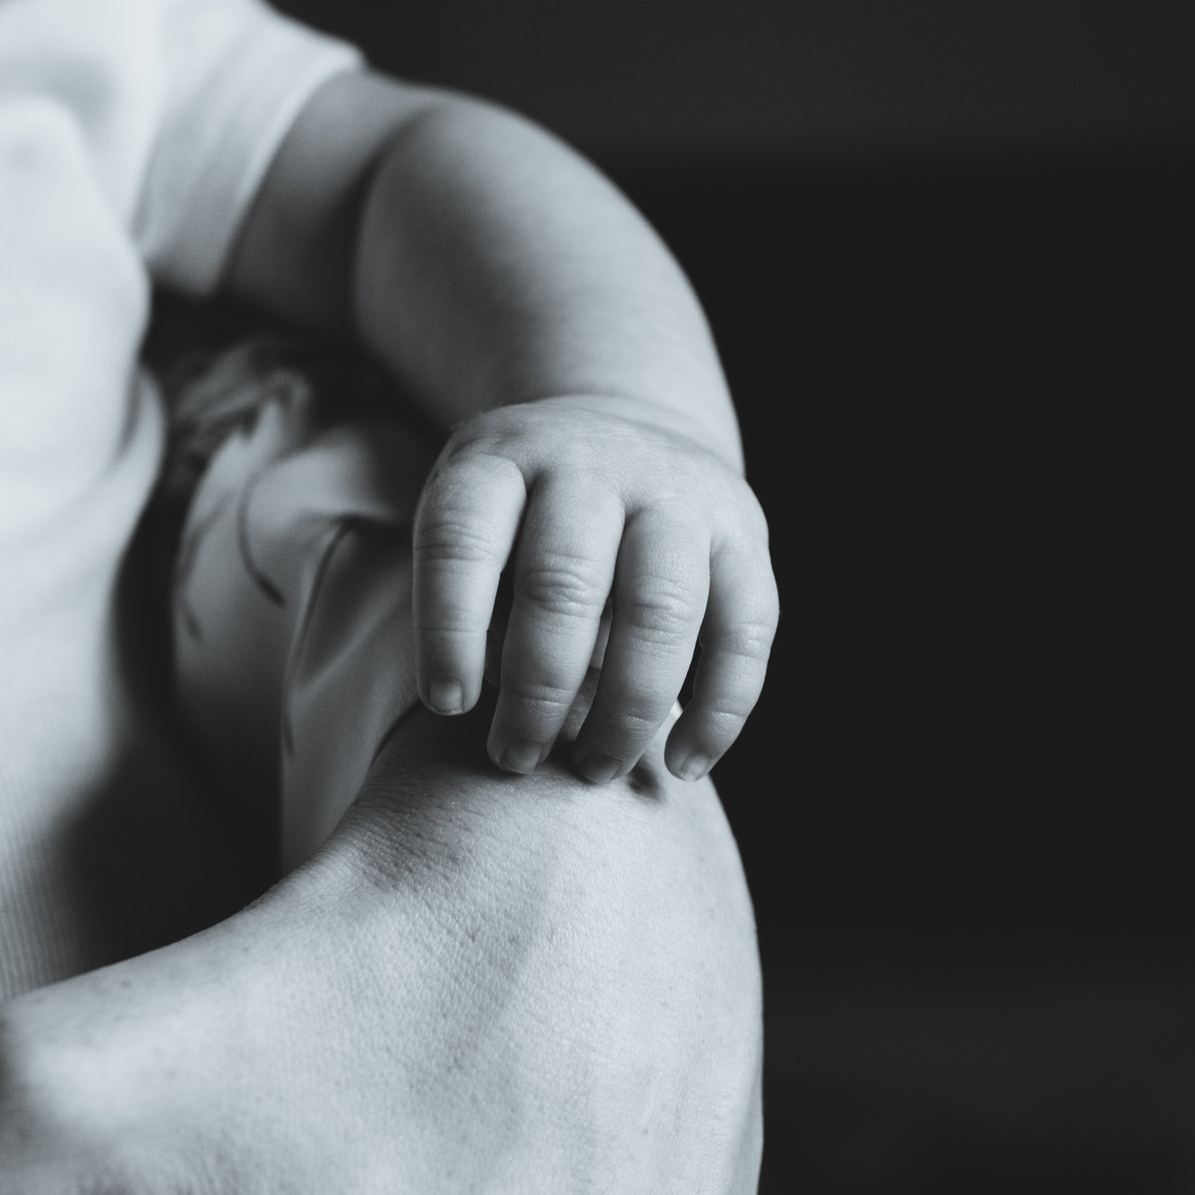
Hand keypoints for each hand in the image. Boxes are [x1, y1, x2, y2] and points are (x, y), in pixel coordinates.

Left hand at [411, 395, 778, 783]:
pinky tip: (684, 763)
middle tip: (518, 757)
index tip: (448, 706)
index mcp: (500, 459)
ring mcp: (677, 492)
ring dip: (627, 710)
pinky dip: (719, 711)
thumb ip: (478, 604)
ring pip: (662, 610)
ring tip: (596, 768)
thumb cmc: (524, 514)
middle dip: (538, 691)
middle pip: (564, 582)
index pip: (461, 541)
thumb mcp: (475, 523)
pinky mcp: (744, 530)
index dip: (448, 631)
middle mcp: (590, 464)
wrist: (626, 425)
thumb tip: (510, 715)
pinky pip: (746, 631)